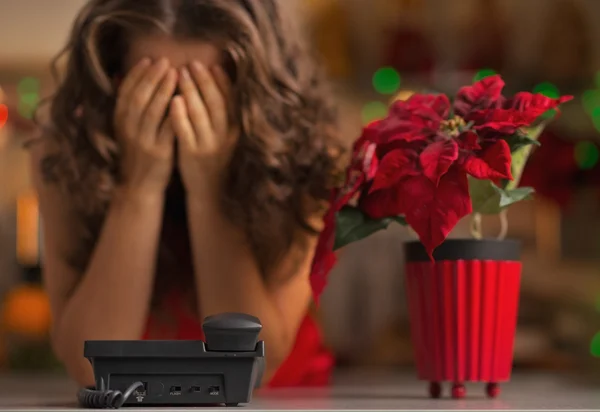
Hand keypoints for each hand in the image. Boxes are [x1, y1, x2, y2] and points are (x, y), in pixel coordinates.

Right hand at [114, 58, 177, 195]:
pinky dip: (175, 112)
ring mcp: (144, 141)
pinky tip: (184, 99)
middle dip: (152, 77)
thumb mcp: (126, 131)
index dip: (137, 75)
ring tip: (175, 73)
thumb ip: (127, 107)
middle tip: (165, 61)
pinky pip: (168, 128)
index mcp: (120, 123)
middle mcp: (129, 130)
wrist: (139, 188)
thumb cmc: (138, 156)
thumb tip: (121, 76)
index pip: (126, 92)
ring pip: (153, 110)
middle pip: (139, 97)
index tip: (148, 59)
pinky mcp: (160, 152)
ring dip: (163, 89)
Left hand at [169, 61, 237, 195]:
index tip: (212, 65)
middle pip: (215, 103)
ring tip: (180, 74)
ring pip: (201, 114)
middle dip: (204, 81)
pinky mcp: (192, 154)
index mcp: (233, 131)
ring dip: (191, 91)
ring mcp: (208, 146)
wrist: (208, 190)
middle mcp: (224, 137)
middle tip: (192, 64)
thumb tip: (216, 85)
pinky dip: (180, 114)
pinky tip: (173, 100)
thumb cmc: (212, 159)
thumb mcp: (223, 137)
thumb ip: (221, 116)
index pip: (230, 101)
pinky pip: (186, 131)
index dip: (222, 82)